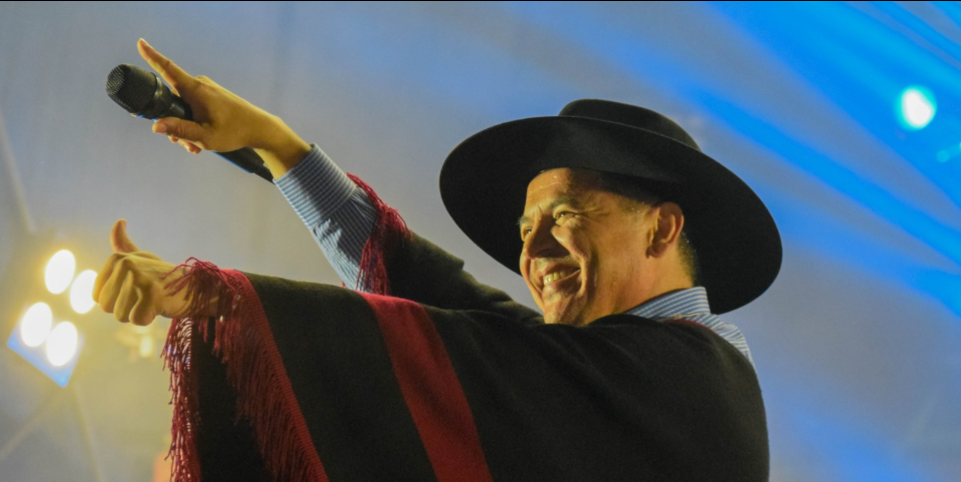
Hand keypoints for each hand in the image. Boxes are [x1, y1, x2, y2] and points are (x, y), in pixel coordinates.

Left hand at [93, 220, 189, 325]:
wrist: (194, 286)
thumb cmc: (163, 276)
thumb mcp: (141, 258)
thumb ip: (124, 245)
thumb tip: (119, 221)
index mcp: (117, 259)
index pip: (98, 296)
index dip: (117, 300)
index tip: (136, 290)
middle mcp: (126, 265)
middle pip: (107, 307)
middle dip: (126, 308)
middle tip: (145, 297)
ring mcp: (139, 280)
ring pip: (120, 315)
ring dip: (138, 314)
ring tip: (153, 300)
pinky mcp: (151, 296)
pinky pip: (137, 320)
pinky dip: (148, 319)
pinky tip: (160, 306)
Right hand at [137, 38, 310, 175]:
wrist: (259, 129)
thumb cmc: (235, 132)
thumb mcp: (205, 137)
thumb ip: (179, 131)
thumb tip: (155, 126)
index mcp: (196, 90)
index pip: (169, 69)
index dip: (152, 56)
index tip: (140, 42)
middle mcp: (199, 85)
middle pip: (171, 101)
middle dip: (174, 123)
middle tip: (187, 144)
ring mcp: (205, 90)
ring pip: (182, 108)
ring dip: (185, 128)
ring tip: (196, 146)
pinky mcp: (210, 96)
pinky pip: (192, 109)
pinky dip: (193, 124)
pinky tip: (200, 141)